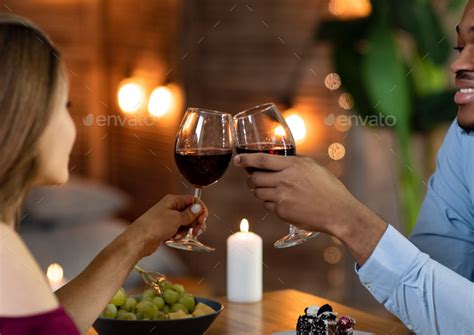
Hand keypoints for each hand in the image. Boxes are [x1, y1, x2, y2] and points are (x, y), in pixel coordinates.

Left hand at [126, 194, 207, 256]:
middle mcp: (171, 208)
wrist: (138, 240)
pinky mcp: (166, 229)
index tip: (202, 220)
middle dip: (195, 223)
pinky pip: (179, 231)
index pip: (193, 200)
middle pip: (191, 213)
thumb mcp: (175, 219)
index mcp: (173, 201)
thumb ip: (189, 214)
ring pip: (186, 224)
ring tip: (179, 236)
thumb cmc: (154, 226)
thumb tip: (198, 208)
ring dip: (186, 231)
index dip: (200, 210)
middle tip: (196, 232)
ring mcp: (168, 219)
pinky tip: (173, 239)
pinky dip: (179, 236)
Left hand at [234, 153, 366, 235]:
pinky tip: (283, 202)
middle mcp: (285, 180)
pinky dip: (270, 203)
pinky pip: (266, 205)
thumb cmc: (329, 189)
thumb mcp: (313, 167)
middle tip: (255, 179)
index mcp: (293, 165)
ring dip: (260, 191)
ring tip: (272, 191)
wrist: (338, 212)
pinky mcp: (282, 212)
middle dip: (252, 178)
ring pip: (258, 192)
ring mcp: (282, 197)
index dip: (246, 159)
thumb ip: (294, 162)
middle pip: (255, 178)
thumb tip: (277, 161)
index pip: (262, 160)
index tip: (237, 159)